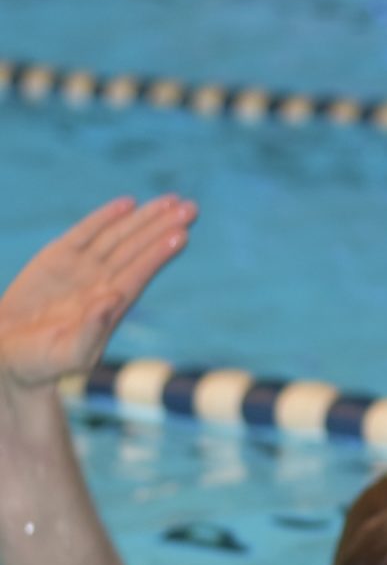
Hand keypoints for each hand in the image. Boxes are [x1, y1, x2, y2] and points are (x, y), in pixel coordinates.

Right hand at [0, 196, 193, 396]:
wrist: (6, 356)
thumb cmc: (40, 364)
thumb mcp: (67, 355)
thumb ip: (91, 332)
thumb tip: (111, 299)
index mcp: (110, 306)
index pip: (141, 272)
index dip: (161, 252)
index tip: (183, 232)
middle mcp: (101, 283)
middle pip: (137, 249)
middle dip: (162, 227)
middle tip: (191, 207)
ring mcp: (81, 269)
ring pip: (117, 237)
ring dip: (143, 218)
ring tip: (171, 200)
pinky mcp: (56, 259)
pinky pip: (84, 233)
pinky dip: (104, 218)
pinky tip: (127, 204)